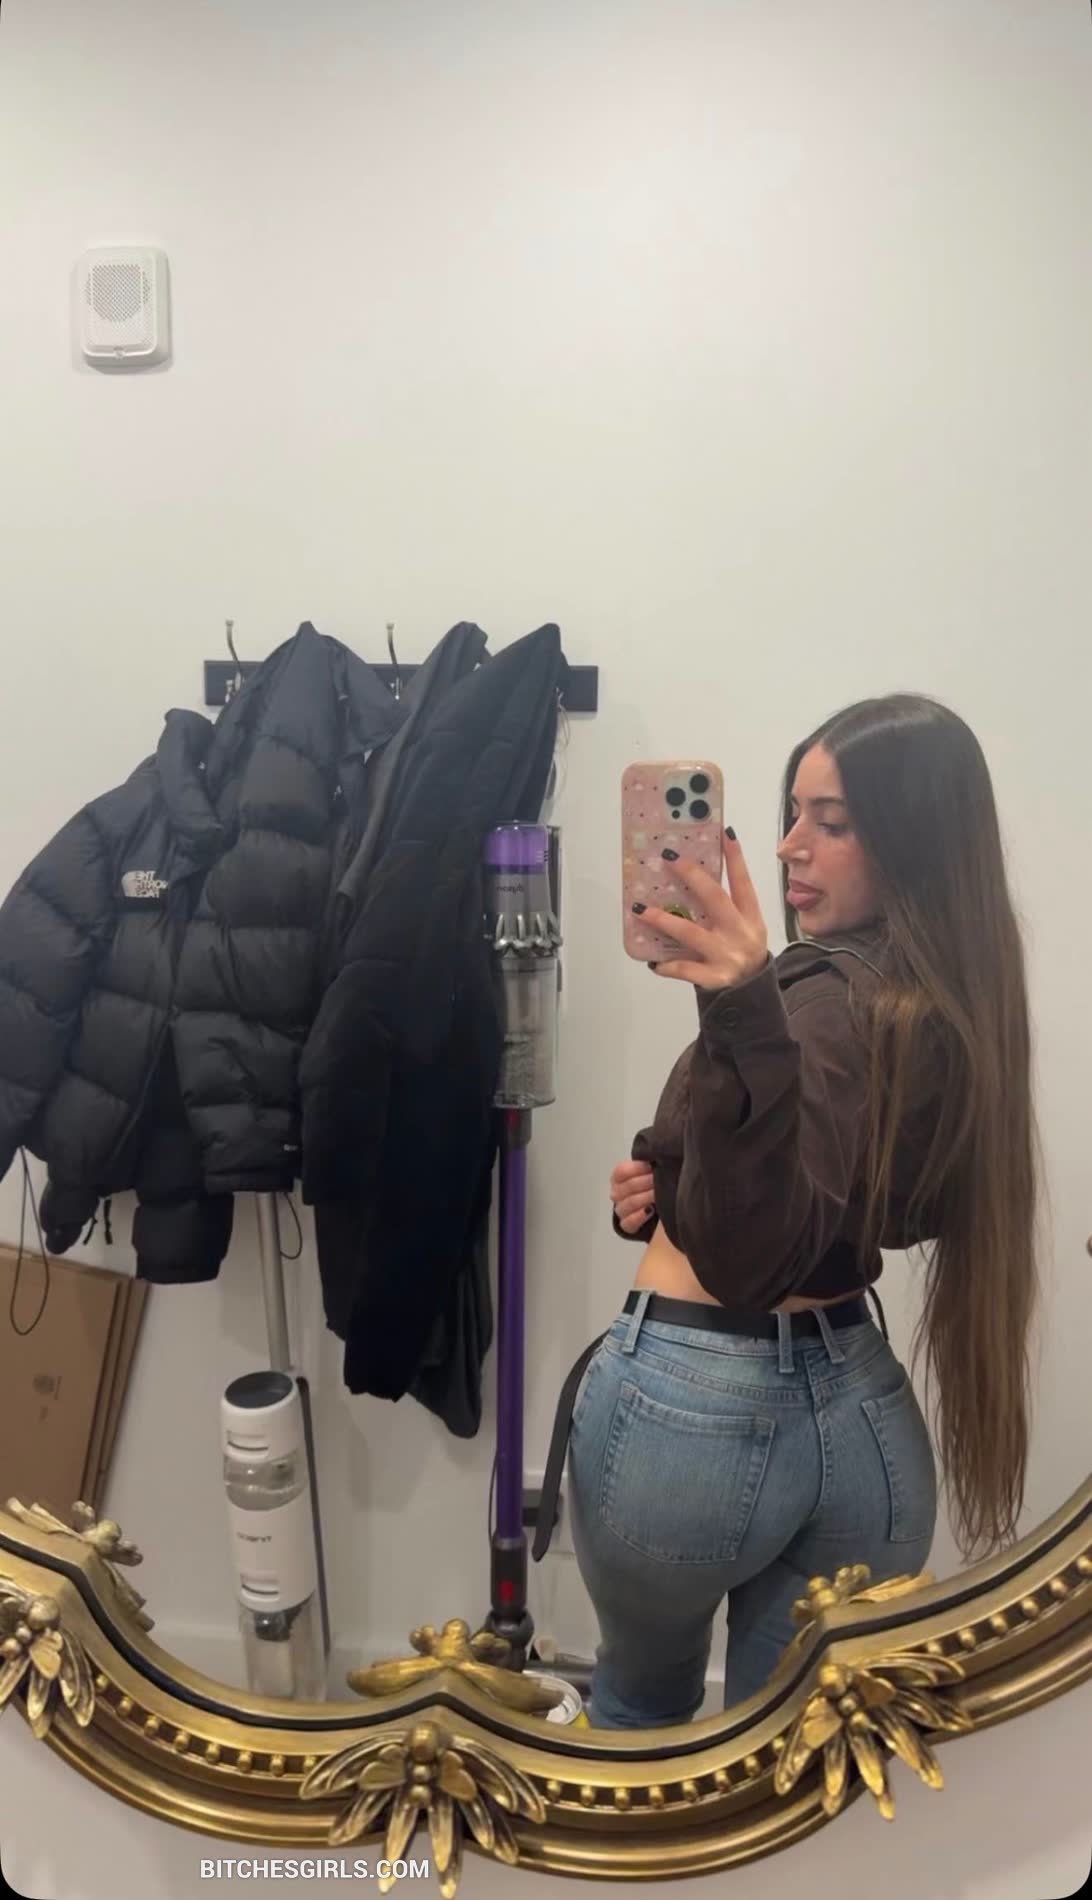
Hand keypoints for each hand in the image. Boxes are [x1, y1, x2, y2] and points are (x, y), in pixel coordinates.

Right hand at [610, 1159, 655, 1233]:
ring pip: (629, 1203)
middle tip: (659, 1180)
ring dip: (645, 1198)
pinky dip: (639, 1216)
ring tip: (658, 1195)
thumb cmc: (649, 1186)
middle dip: (646, 1182)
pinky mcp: (626, 1226)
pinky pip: (629, 1222)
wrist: (651, 1208)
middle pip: (628, 1186)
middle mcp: (616, 1193)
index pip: (621, 1171)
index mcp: (618, 1178)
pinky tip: (650, 1211)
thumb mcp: (648, 1172)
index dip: (637, 1168)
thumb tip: (656, 1158)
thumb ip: (649, 1164)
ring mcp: (620, 1210)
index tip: (652, 1166)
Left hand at [639, 830, 768, 990]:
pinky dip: (667, 965)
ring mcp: (727, 956)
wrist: (751, 994)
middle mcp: (740, 933)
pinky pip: (685, 969)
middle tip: (669, 858)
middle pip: (715, 899)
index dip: (735, 858)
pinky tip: (652, 961)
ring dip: (664, 920)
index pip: (743, 882)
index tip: (724, 833)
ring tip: (640, 908)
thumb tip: (692, 874)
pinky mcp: (714, 978)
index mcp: (751, 916)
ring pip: (691, 933)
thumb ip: (726, 905)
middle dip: (692, 876)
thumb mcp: (745, 925)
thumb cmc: (740, 949)